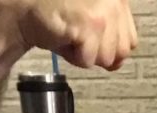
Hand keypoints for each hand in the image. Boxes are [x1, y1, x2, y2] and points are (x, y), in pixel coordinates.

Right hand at [9, 0, 137, 69]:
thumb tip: (119, 62)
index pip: (130, 42)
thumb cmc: (58, 15)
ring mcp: (103, 10)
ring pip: (106, 58)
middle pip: (121, 53)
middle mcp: (115, 1)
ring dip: (85, 54)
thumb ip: (114, 38)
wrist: (26, 9)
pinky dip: (74, 56)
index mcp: (119, 0)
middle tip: (79, 35)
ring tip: (71, 34)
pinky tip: (64, 37)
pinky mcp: (90, 23)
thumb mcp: (95, 22)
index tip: (90, 35)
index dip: (109, 47)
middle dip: (98, 51)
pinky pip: (89, 60)